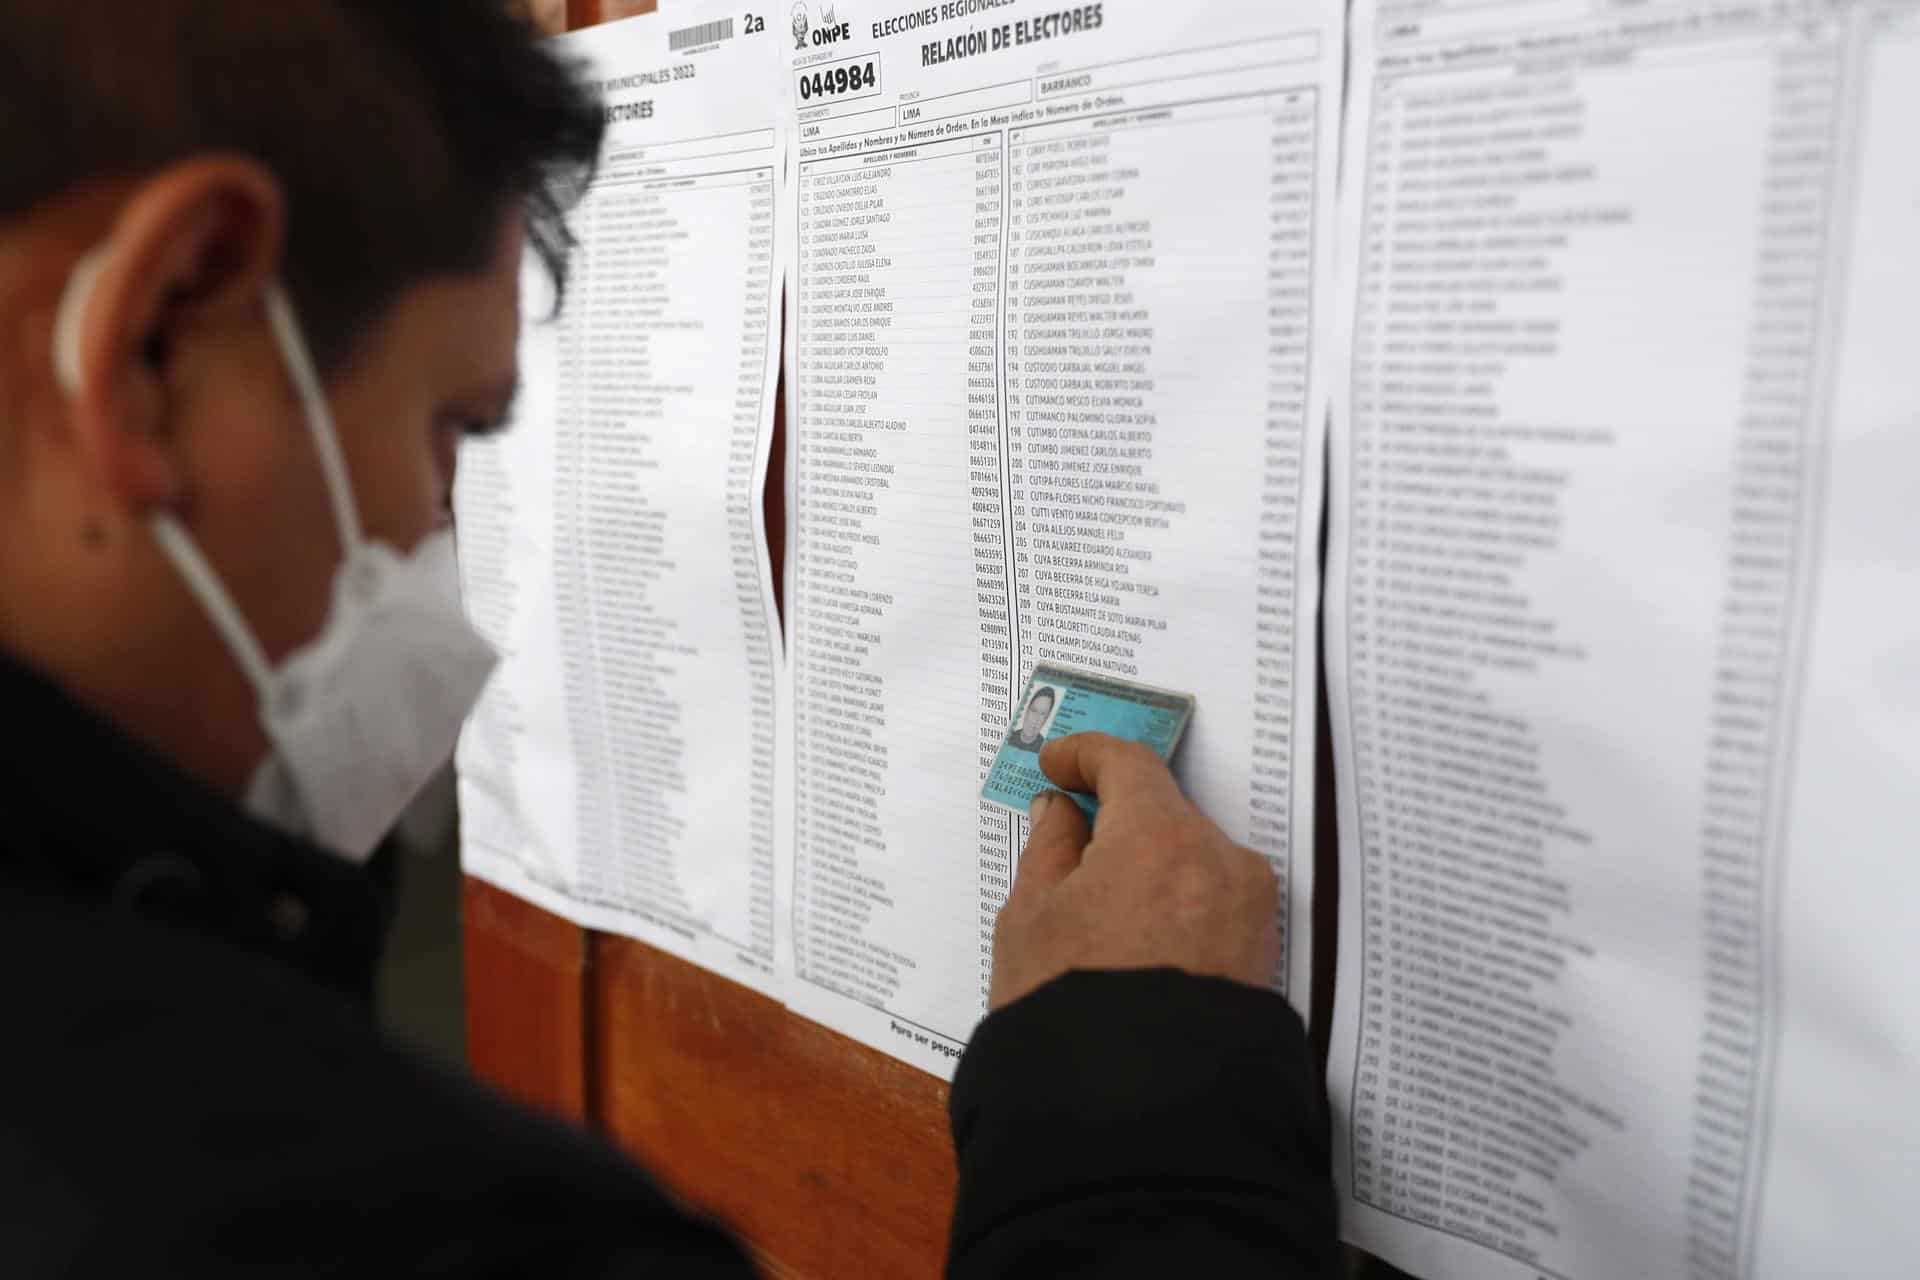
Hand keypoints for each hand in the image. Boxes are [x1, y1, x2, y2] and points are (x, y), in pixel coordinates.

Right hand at [987, 732, 1280, 1009]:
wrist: (1139, 1116)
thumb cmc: (1073, 1012)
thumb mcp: (1030, 919)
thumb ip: (1049, 848)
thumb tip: (1061, 812)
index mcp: (1160, 838)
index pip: (1127, 765)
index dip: (1086, 755)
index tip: (1059, 766)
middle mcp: (1219, 862)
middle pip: (1165, 815)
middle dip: (1119, 825)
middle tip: (1070, 848)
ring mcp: (1248, 911)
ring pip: (1192, 862)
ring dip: (1149, 869)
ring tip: (1099, 916)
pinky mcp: (1262, 956)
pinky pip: (1213, 905)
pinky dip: (1176, 907)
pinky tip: (1137, 943)